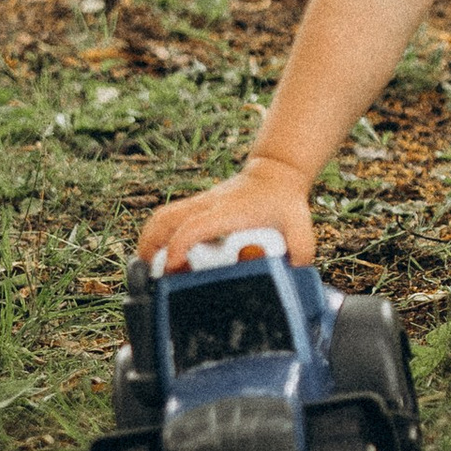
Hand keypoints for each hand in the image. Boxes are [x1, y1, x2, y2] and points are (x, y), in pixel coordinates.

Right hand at [136, 158, 317, 272]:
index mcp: (230, 211)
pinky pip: (168, 218)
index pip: (195, 226)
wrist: (276, 174)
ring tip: (149, 269)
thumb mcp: (301, 228)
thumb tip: (290, 275)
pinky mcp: (197, 206)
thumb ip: (299, 253)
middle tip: (151, 275)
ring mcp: (200, 204)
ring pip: (162, 217)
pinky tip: (161, 257)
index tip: (173, 267)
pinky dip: (158, 236)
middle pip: (166, 219)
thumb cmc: (285, 203)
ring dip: (149, 241)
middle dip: (151, 247)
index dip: (179, 247)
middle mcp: (209, 205)